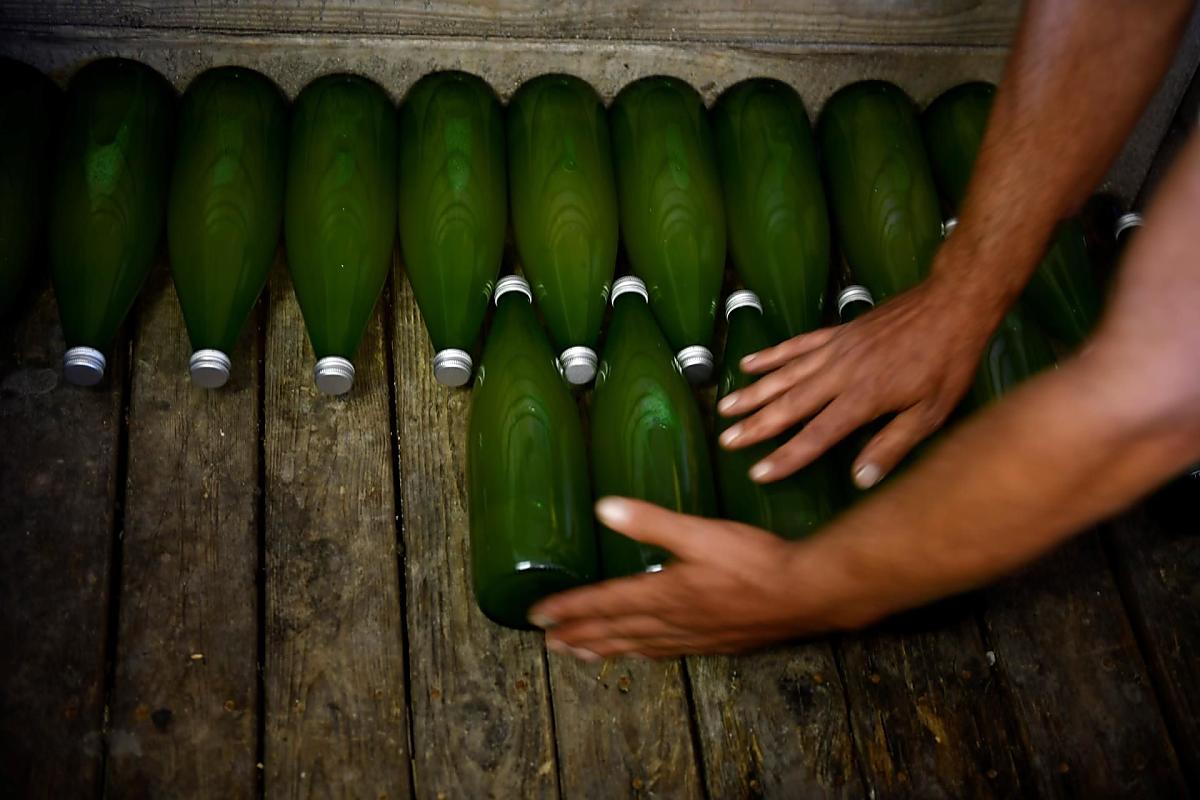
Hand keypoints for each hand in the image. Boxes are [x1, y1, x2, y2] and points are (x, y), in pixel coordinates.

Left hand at [528, 497, 861, 658]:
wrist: (805, 594)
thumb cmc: (755, 562)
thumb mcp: (700, 533)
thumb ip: (652, 522)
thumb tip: (604, 507)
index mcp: (663, 594)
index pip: (605, 602)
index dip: (570, 608)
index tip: (539, 615)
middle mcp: (671, 621)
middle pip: (615, 631)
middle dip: (579, 634)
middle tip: (548, 642)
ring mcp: (693, 636)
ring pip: (637, 646)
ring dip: (604, 648)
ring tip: (578, 653)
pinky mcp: (713, 643)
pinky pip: (664, 652)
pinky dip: (641, 653)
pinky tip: (639, 654)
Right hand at [717, 272, 993, 487]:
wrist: (951, 305)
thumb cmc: (946, 363)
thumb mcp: (930, 413)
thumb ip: (892, 446)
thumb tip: (860, 479)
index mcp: (862, 400)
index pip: (815, 436)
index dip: (784, 457)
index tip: (757, 473)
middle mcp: (840, 375)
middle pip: (788, 405)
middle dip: (754, 426)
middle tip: (726, 441)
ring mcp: (835, 350)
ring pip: (783, 375)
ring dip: (752, 392)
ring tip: (724, 408)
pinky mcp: (837, 332)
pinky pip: (796, 345)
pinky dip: (770, 355)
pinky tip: (748, 364)